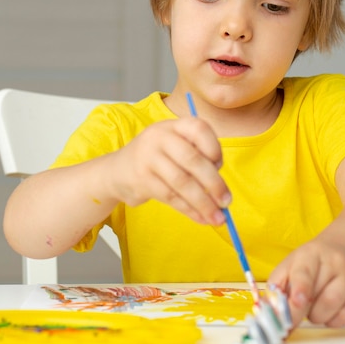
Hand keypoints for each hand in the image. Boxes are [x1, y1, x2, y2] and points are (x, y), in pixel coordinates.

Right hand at [107, 118, 230, 224]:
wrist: (117, 171)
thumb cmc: (157, 158)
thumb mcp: (175, 146)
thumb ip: (198, 157)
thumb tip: (223, 190)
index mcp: (174, 125)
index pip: (199, 128)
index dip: (214, 147)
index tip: (221, 166)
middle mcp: (160, 137)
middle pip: (193, 159)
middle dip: (214, 183)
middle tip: (226, 201)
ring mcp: (148, 157)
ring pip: (182, 182)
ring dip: (203, 203)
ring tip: (217, 217)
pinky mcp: (141, 180)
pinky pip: (171, 197)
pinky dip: (189, 210)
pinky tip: (200, 218)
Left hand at [268, 236, 344, 327]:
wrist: (343, 250)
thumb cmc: (308, 264)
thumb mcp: (288, 268)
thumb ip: (277, 289)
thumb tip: (270, 315)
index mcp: (309, 254)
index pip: (305, 273)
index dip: (301, 289)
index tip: (297, 303)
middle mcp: (333, 263)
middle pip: (321, 295)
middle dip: (303, 312)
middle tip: (294, 316)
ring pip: (334, 306)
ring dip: (318, 316)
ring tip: (312, 309)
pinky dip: (331, 320)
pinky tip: (326, 311)